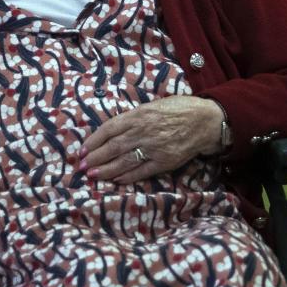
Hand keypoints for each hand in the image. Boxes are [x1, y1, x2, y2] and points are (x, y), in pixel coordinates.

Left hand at [80, 96, 223, 182]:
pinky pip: (142, 171)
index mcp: (139, 115)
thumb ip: (132, 118)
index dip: (93, 140)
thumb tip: (111, 131)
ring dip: (106, 170)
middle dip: (95, 158)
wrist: (204, 120)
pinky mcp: (165, 161)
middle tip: (81, 166)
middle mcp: (144, 131)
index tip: (82, 149)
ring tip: (93, 176)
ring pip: (124, 161)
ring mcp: (154, 148)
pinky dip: (128, 177)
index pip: (109, 128)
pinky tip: (116, 180)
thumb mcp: (152, 106)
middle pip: (113, 147)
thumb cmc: (177, 109)